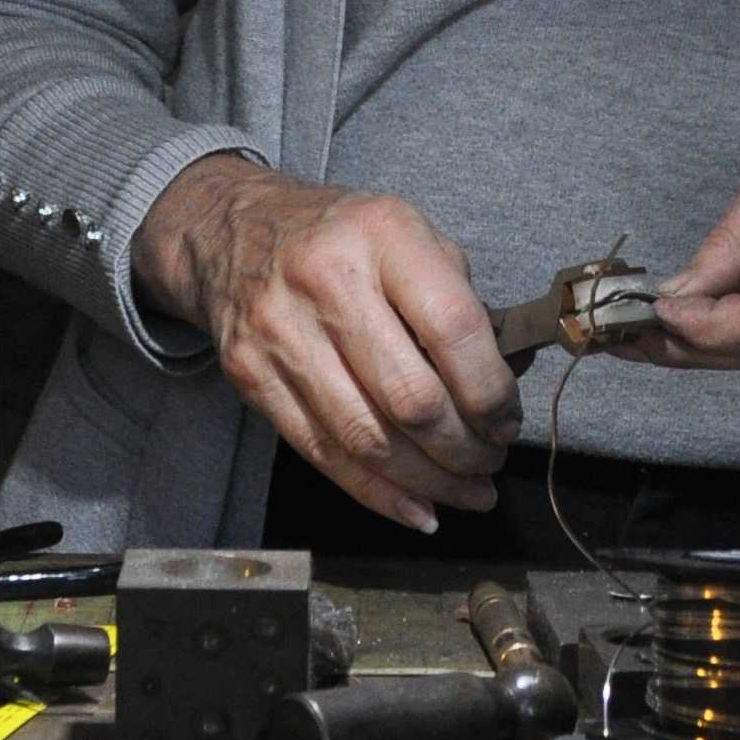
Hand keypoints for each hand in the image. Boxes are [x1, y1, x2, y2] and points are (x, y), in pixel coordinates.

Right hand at [133, 154, 517, 530]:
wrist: (231, 232)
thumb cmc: (342, 237)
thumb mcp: (409, 232)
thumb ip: (458, 299)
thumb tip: (503, 386)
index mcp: (381, 234)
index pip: (453, 329)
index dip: (491, 391)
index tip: (508, 421)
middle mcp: (327, 281)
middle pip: (411, 397)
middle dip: (465, 448)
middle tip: (491, 461)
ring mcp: (281, 332)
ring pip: (367, 439)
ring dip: (430, 482)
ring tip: (469, 493)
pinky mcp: (251, 376)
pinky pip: (323, 454)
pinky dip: (378, 493)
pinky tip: (419, 507)